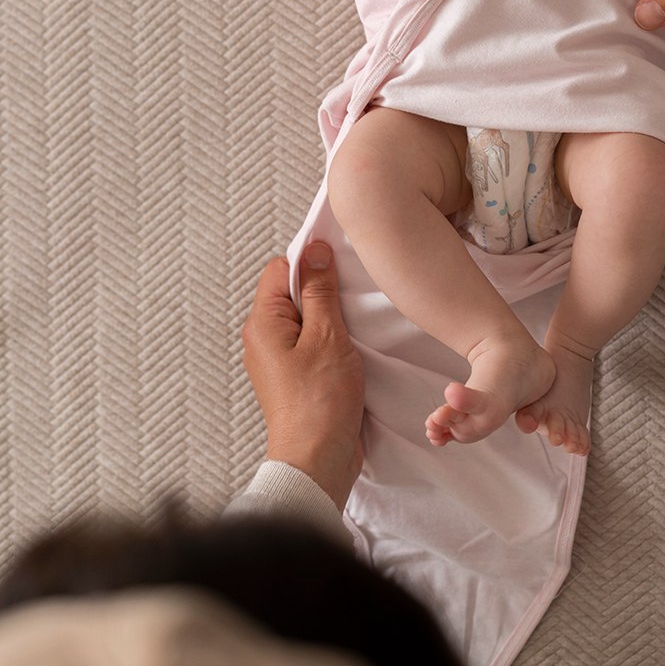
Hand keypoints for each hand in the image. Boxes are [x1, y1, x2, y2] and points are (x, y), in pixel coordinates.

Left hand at [241, 242, 364, 510]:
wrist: (317, 459)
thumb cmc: (320, 400)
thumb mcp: (327, 335)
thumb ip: (320, 290)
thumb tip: (315, 250)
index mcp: (263, 322)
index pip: (281, 268)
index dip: (311, 261)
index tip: (341, 265)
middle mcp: (264, 337)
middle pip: (293, 291)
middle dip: (324, 289)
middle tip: (353, 298)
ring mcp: (280, 358)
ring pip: (306, 317)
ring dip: (332, 316)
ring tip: (355, 324)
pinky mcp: (297, 375)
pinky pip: (312, 341)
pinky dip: (332, 338)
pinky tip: (353, 346)